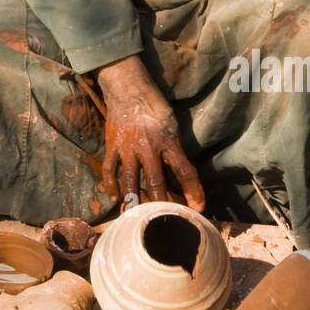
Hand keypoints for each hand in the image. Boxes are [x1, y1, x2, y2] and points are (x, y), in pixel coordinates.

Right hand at [96, 55, 204, 211]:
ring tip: (140, 218)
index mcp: (168, 141)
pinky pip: (110, 172)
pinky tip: (117, 199)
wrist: (128, 88)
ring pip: (131, 182)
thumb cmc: (155, 106)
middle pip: (156, 183)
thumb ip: (175, 150)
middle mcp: (148, 147)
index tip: (199, 208)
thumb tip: (181, 175)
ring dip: (136, 202)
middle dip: (163, 204)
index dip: (193, 191)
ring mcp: (127, 148)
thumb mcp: (172, 125)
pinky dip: (112, 187)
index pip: (185, 171)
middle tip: (168, 220)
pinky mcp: (112, 147)